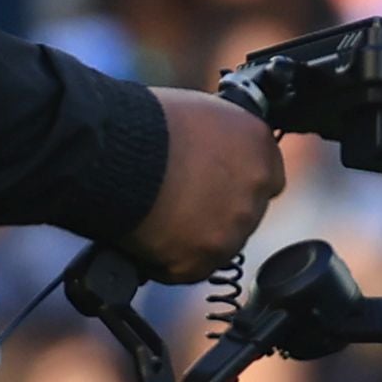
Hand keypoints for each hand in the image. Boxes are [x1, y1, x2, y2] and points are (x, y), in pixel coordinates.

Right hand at [130, 85, 282, 272]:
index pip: (267, 177)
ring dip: (196, 238)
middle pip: (244, 213)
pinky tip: (147, 237)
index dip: (238, 182)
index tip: (217, 184)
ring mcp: (231, 230)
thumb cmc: (147, 123)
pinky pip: (188, 268)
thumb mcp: (202, 113)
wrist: (114, 153)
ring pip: (219, 244)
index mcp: (259, 146)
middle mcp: (254, 190)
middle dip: (218, 211)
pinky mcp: (201, 261)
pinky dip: (169, 260)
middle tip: (182, 202)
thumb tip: (216, 152)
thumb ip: (224, 139)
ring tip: (159, 218)